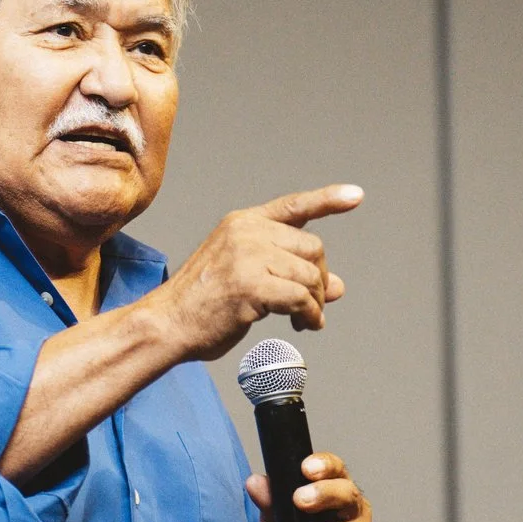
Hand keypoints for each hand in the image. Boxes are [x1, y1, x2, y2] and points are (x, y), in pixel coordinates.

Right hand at [145, 185, 361, 360]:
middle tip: (310, 305)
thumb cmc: (203, 305)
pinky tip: (302, 325)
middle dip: (319, 280)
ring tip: (305, 320)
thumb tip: (336, 286)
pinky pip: (301, 297)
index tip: (356, 196)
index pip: (294, 206)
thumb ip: (289, 274)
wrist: (166, 324)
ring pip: (310, 274)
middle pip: (313, 248)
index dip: (328, 201)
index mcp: (242, 222)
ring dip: (315, 302)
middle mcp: (246, 231)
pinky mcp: (251, 284)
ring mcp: (247, 255)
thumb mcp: (249, 279)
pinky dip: (309, 315)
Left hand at [246, 451, 375, 521]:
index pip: (336, 469)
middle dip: (325, 495)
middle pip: (348, 496)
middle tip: (300, 500)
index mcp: (334, 488)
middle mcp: (352, 511)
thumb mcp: (273, 515)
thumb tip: (255, 482)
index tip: (306, 469)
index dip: (324, 465)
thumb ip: (268, 499)